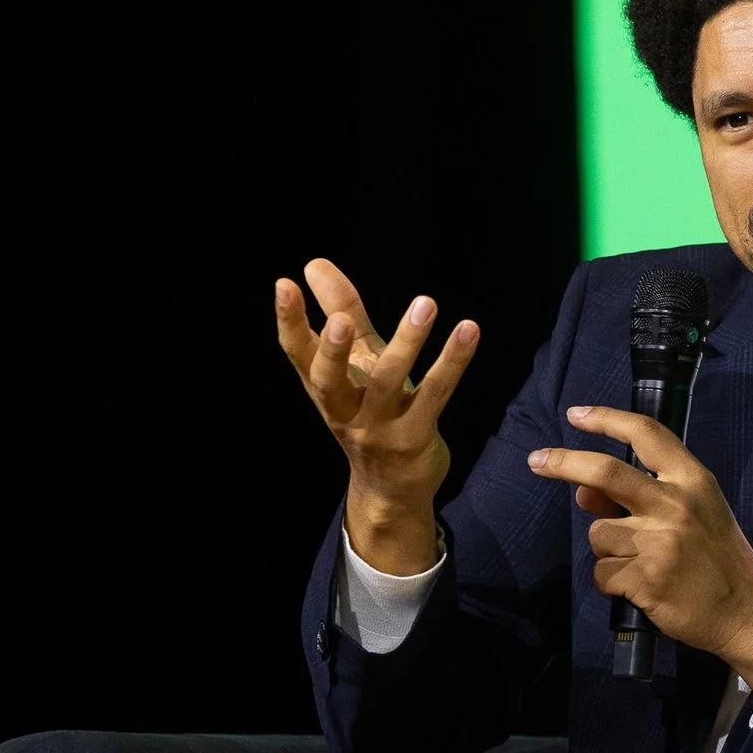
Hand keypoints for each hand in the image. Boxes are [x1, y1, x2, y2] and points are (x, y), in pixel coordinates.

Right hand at [275, 258, 478, 575]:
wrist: (391, 488)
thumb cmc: (371, 411)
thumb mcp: (353, 365)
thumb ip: (340, 312)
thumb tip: (313, 264)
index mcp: (324, 390)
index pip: (298, 354)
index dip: (289, 321)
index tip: (284, 285)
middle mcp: (344, 410)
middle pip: (329, 381)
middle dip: (334, 350)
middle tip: (342, 319)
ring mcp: (379, 427)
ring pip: (388, 383)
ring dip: (407, 342)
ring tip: (425, 303)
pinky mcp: (415, 437)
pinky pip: (435, 394)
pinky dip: (452, 361)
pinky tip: (468, 329)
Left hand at [528, 405, 752, 697]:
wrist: (746, 611)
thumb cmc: (718, 559)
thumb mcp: (694, 513)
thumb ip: (643, 496)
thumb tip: (583, 492)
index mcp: (692, 480)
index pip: (645, 434)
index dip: (606, 420)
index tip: (576, 414)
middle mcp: (674, 504)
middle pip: (605, 472)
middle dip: (564, 462)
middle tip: (536, 460)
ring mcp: (659, 542)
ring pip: (599, 533)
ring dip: (607, 550)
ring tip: (641, 564)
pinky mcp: (645, 579)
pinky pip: (602, 573)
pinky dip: (613, 582)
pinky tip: (641, 587)